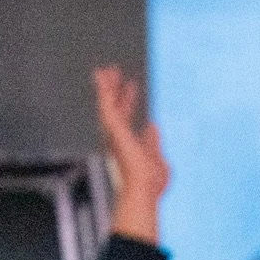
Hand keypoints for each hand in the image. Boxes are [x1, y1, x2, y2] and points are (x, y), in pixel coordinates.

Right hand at [95, 65, 168, 240]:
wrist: (142, 189)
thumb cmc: (149, 184)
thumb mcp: (157, 157)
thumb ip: (154, 141)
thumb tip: (153, 126)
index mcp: (128, 144)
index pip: (127, 117)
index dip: (129, 100)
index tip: (132, 86)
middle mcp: (118, 138)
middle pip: (114, 108)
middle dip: (114, 90)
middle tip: (113, 72)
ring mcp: (114, 133)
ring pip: (106, 104)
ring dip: (105, 87)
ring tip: (104, 70)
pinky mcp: (112, 128)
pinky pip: (106, 104)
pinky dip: (103, 90)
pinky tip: (102, 77)